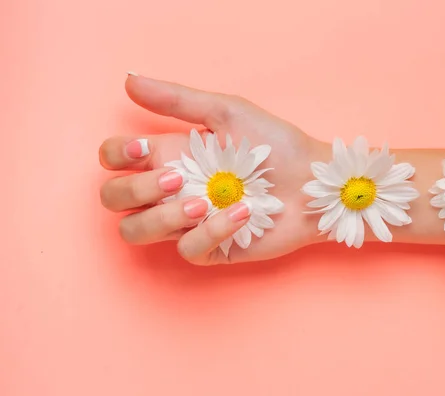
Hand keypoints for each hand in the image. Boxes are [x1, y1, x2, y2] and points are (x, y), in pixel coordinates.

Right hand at [100, 74, 326, 264]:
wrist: (313, 182)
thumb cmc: (276, 145)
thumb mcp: (228, 113)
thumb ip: (178, 100)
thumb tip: (128, 79)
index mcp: (171, 154)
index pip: (113, 159)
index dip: (114, 156)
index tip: (142, 150)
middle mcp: (172, 190)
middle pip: (113, 198)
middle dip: (134, 189)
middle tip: (177, 178)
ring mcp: (188, 222)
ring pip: (136, 231)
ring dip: (161, 216)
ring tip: (201, 201)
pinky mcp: (210, 248)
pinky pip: (186, 249)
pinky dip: (210, 231)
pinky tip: (241, 213)